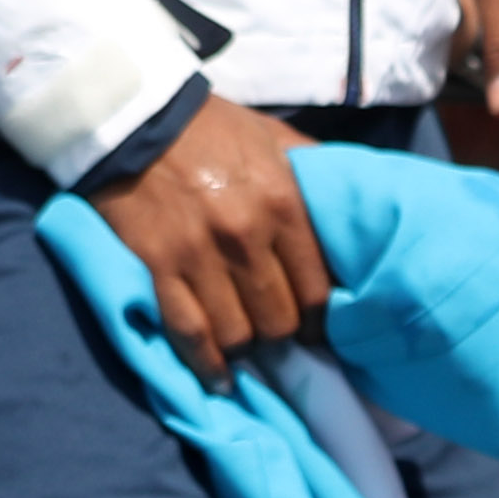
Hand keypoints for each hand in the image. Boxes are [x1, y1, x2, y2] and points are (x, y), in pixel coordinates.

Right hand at [92, 91, 328, 388]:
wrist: (137, 118)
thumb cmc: (216, 130)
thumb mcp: (278, 141)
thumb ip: (316, 174)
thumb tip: (361, 202)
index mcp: (284, 204)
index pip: (319, 288)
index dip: (323, 320)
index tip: (322, 331)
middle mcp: (247, 235)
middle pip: (281, 318)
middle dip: (286, 337)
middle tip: (285, 342)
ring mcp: (199, 254)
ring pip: (237, 332)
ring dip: (247, 351)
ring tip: (251, 356)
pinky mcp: (157, 266)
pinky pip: (188, 330)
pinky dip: (204, 363)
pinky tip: (219, 379)